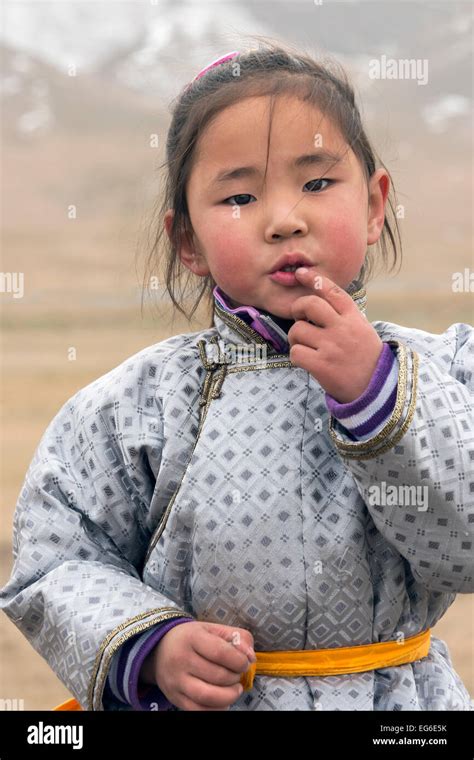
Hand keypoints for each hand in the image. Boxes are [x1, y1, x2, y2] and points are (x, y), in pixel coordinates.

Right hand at [141, 621, 255, 710]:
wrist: (159, 649)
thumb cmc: (192, 638)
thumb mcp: (213, 629)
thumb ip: (237, 637)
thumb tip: (251, 657)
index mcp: (192, 638)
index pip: (221, 653)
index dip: (239, 661)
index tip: (244, 662)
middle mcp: (181, 659)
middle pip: (218, 676)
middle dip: (235, 677)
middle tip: (237, 674)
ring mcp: (176, 681)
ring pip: (209, 696)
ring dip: (229, 696)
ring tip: (235, 689)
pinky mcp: (175, 698)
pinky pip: (199, 710)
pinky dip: (217, 709)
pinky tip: (223, 701)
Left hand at [288, 268, 382, 402]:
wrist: (375, 388)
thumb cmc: (364, 357)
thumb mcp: (361, 329)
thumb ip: (343, 315)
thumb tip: (316, 300)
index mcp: (353, 317)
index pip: (332, 291)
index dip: (314, 279)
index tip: (300, 274)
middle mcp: (342, 328)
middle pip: (309, 304)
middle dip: (297, 308)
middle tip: (299, 318)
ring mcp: (331, 347)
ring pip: (297, 330)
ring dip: (295, 337)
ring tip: (305, 346)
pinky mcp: (322, 365)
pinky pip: (295, 352)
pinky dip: (296, 356)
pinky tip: (306, 361)